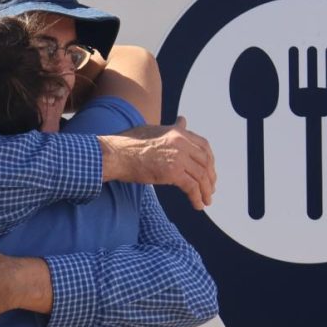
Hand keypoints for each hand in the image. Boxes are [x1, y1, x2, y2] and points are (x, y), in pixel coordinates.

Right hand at [98, 117, 216, 209]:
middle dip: (210, 177)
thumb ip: (172, 128)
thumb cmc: (129, 144)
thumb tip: (182, 121)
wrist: (116, 155)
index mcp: (178, 132)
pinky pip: (192, 187)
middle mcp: (181, 142)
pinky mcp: (172, 172)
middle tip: (210, 189)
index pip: (204, 146)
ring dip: (205, 191)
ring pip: (201, 176)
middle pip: (206, 162)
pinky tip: (197, 205)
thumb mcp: (154, 129)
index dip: (210, 161)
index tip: (210, 172)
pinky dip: (197, 197)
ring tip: (206, 200)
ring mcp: (178, 156)